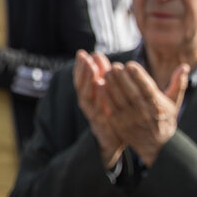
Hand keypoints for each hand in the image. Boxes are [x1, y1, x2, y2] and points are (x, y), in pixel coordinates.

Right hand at [73, 50, 124, 168]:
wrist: (115, 143)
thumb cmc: (114, 116)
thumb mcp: (109, 96)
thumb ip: (105, 79)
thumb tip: (99, 57)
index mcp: (91, 98)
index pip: (83, 80)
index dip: (81, 67)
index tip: (83, 53)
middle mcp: (89, 106)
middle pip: (82, 86)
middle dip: (82, 71)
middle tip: (84, 56)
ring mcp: (93, 115)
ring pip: (86, 97)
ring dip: (87, 80)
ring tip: (90, 66)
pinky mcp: (101, 125)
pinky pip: (97, 110)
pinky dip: (98, 97)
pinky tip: (100, 85)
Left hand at [97, 60, 187, 165]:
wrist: (158, 146)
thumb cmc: (165, 120)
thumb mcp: (175, 102)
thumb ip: (178, 83)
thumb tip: (184, 66)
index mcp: (157, 105)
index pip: (147, 88)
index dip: (138, 76)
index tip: (130, 65)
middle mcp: (144, 112)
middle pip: (131, 92)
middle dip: (122, 78)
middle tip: (114, 66)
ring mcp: (131, 119)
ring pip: (119, 99)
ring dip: (112, 85)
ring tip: (106, 72)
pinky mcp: (120, 125)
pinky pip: (110, 109)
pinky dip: (105, 97)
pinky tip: (100, 86)